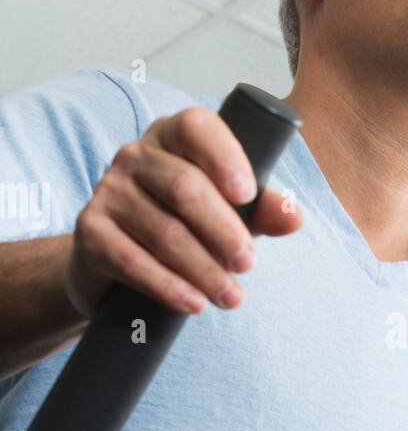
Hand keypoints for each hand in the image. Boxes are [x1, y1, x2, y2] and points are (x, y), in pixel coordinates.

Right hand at [65, 106, 303, 318]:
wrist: (117, 264)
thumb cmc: (187, 226)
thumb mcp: (231, 214)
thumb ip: (263, 210)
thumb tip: (293, 216)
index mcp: (173, 136)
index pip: (197, 126)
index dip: (224, 156)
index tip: (248, 194)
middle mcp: (135, 155)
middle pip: (185, 187)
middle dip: (224, 231)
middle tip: (248, 265)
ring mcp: (108, 190)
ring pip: (164, 231)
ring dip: (203, 269)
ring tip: (231, 297)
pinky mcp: (90, 230)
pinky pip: (131, 260)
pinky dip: (168, 286)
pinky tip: (194, 304)